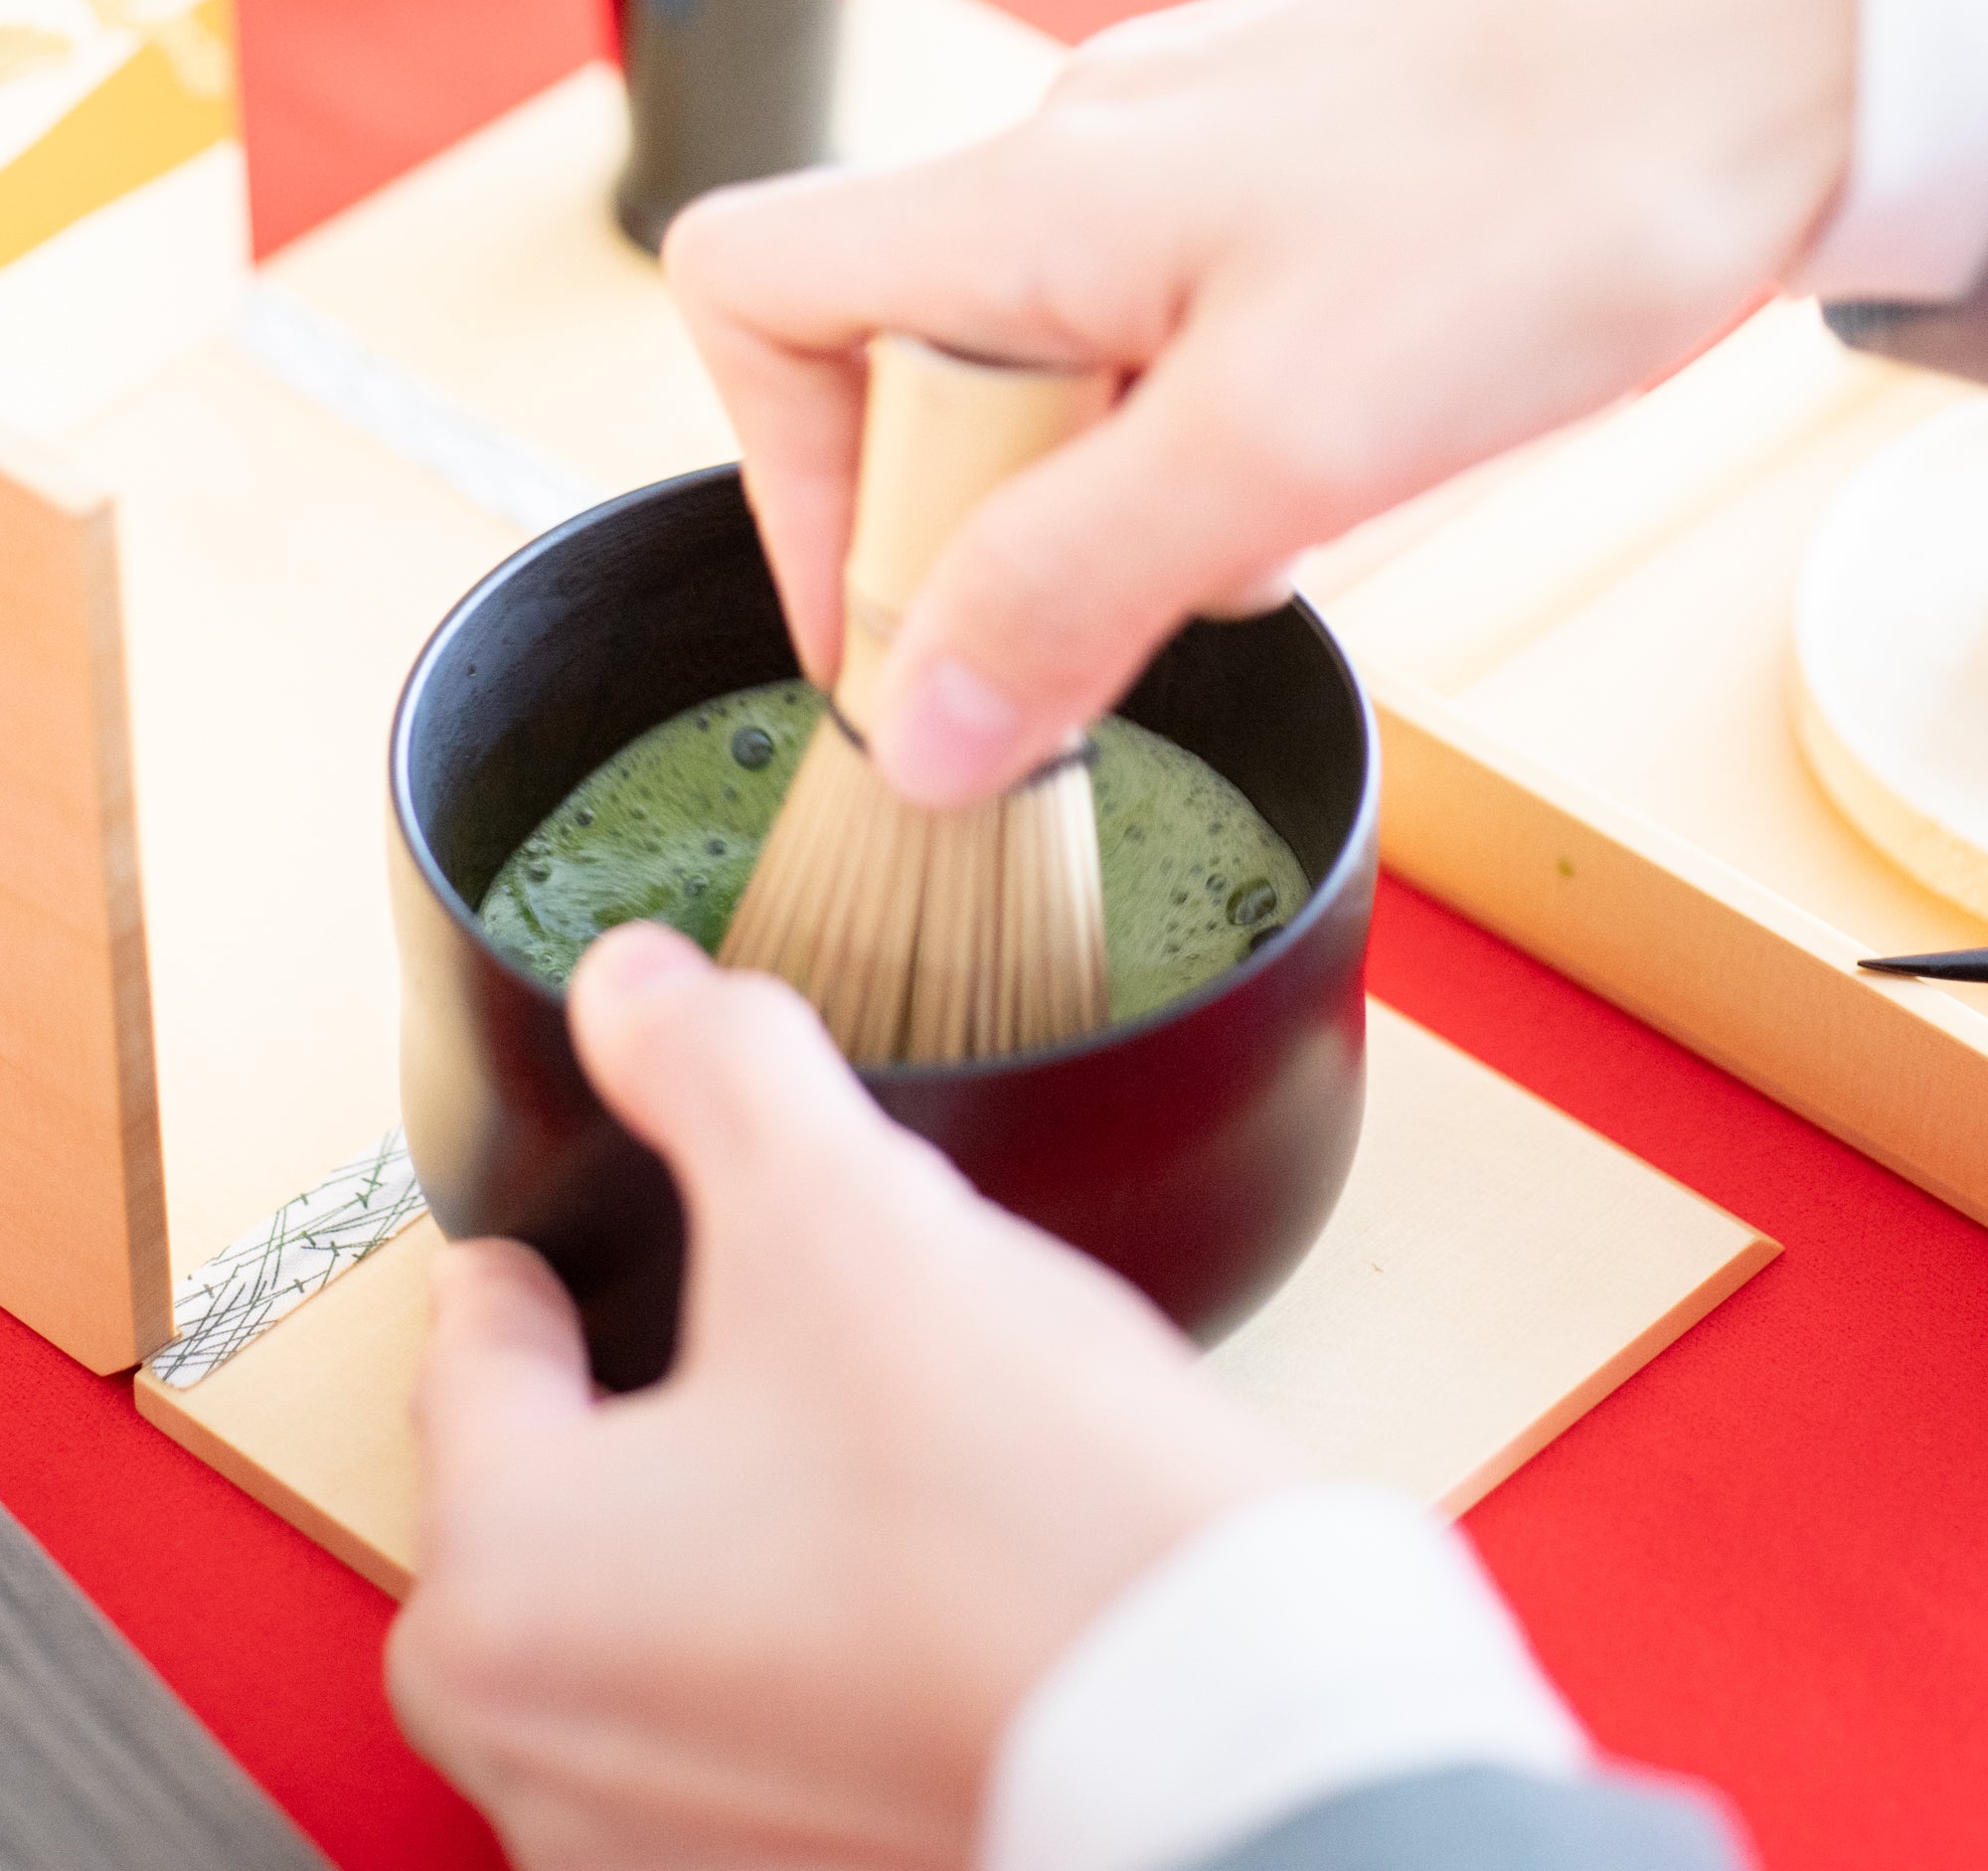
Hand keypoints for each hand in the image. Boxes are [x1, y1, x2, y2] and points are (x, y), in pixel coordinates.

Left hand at [388, 923, 1303, 1870]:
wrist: (1239, 1725)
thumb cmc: (1026, 1511)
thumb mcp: (845, 1217)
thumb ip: (713, 1068)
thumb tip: (629, 986)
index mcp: (507, 1590)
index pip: (478, 1351)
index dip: (549, 1257)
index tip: (567, 1242)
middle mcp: (545, 1748)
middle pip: (558, 1478)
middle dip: (645, 1384)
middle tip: (754, 1319)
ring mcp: (658, 1832)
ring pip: (655, 1590)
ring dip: (723, 1508)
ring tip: (857, 1438)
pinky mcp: (785, 1859)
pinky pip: (743, 1691)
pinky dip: (796, 1617)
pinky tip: (909, 1557)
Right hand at [665, 0, 1850, 806]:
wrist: (1772, 51)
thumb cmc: (1555, 189)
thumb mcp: (1278, 439)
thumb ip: (1071, 586)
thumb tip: (924, 730)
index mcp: (1022, 203)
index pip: (752, 296)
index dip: (783, 484)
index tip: (890, 625)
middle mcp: (1069, 175)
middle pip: (901, 378)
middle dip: (989, 531)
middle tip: (1122, 597)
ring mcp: (1170, 186)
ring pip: (1049, 390)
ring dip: (1119, 510)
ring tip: (1268, 521)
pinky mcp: (1270, 217)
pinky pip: (1166, 365)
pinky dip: (1209, 457)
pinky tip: (1325, 470)